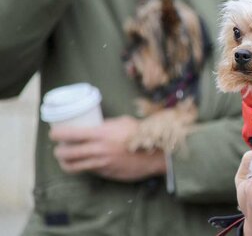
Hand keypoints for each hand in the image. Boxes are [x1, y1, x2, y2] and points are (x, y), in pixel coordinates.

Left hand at [51, 116, 166, 181]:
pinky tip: (85, 163)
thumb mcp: (123, 122)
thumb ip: (107, 124)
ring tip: (65, 159)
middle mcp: (98, 150)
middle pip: (66, 153)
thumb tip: (94, 125)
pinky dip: (84, 167)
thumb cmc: (140, 134)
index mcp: (101, 134)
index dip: (56, 134)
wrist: (155, 154)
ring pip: (74, 166)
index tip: (53, 133)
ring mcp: (102, 163)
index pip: (69, 134)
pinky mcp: (106, 173)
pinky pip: (89, 170)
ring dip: (66, 163)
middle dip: (58, 151)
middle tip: (59, 148)